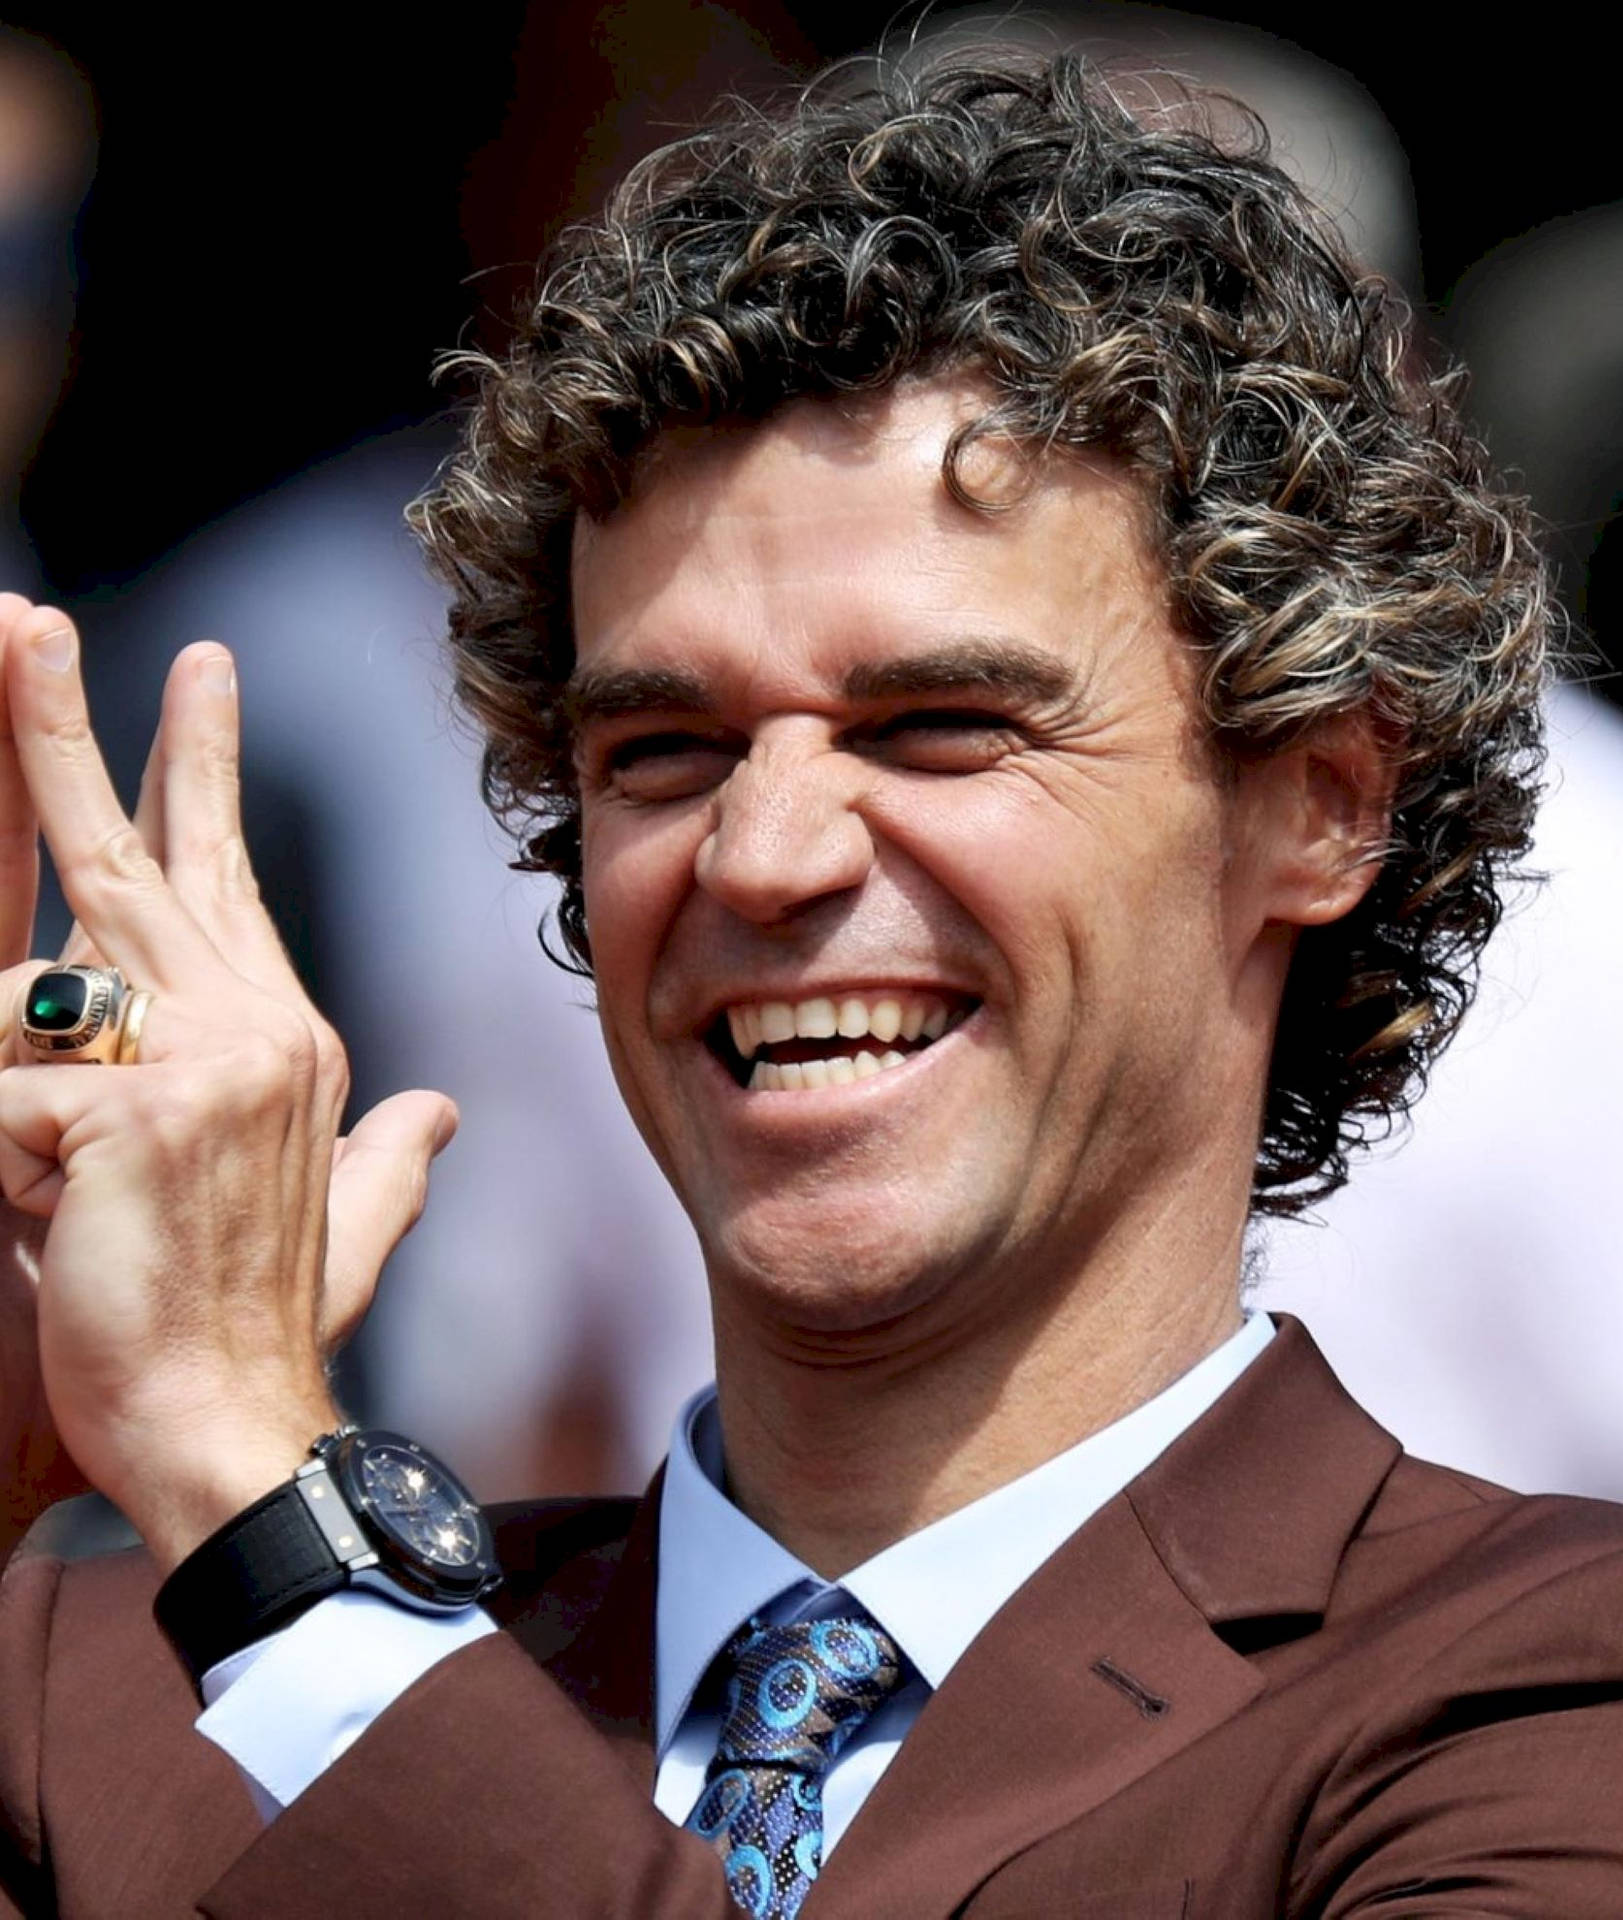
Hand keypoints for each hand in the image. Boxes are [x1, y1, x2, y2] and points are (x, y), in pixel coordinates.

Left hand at [0, 595, 458, 1571]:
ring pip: (42, 963)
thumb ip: (390, 1154)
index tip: (198, 676)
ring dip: (1, 1040)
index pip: (228, 877)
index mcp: (283, 1039)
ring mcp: (203, 1060)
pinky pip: (1, 1088)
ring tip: (39, 1055)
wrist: (240, 1426)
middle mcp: (255, 1027)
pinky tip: (38, 1201)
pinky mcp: (126, 1111)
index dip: (205, 769)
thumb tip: (442, 1109)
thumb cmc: (263, 1324)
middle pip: (141, 853)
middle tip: (22, 622)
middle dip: (68, 729)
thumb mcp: (342, 1222)